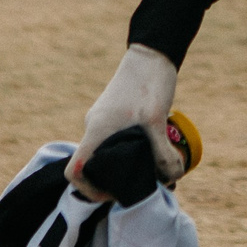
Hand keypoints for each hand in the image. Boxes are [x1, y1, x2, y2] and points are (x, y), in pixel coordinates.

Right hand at [71, 44, 181, 198]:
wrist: (152, 53)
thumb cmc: (149, 83)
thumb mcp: (157, 120)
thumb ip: (163, 153)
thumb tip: (172, 178)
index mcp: (96, 131)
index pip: (75, 170)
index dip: (87, 189)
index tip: (111, 193)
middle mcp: (95, 128)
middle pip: (93, 166)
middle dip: (113, 182)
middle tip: (142, 187)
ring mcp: (103, 121)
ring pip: (108, 154)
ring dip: (125, 167)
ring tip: (153, 171)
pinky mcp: (115, 116)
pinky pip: (116, 142)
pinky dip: (130, 152)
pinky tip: (154, 152)